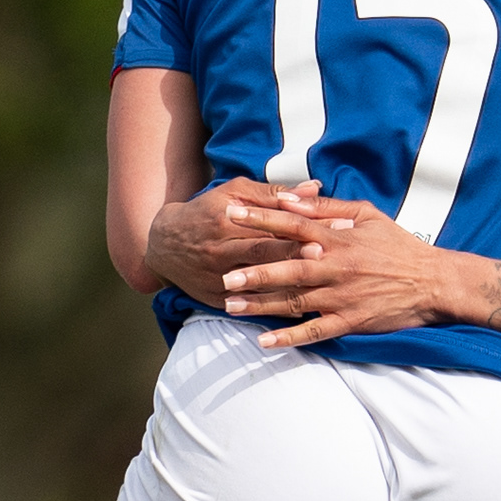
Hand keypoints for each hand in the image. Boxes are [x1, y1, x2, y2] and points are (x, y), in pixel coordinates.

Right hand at [143, 179, 325, 312]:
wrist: (163, 244)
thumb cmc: (206, 212)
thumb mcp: (234, 193)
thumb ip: (275, 193)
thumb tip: (315, 188)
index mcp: (228, 222)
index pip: (273, 225)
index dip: (305, 227)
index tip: (336, 227)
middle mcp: (222, 251)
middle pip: (267, 255)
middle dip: (299, 256)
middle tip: (330, 257)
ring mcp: (218, 278)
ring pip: (260, 285)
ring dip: (291, 288)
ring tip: (321, 291)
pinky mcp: (216, 299)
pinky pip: (249, 306)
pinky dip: (275, 310)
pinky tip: (301, 313)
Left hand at [241, 191, 490, 347]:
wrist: (433, 283)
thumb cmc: (398, 245)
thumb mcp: (367, 215)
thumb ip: (327, 206)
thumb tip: (291, 197)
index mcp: (338, 238)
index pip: (293, 224)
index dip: (261, 218)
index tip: (231, 214)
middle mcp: (336, 267)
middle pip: (288, 268)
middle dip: (254, 271)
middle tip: (223, 274)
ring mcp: (342, 297)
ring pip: (295, 302)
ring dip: (261, 305)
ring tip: (230, 307)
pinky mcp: (350, 321)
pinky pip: (315, 332)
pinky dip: (289, 338)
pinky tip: (265, 342)